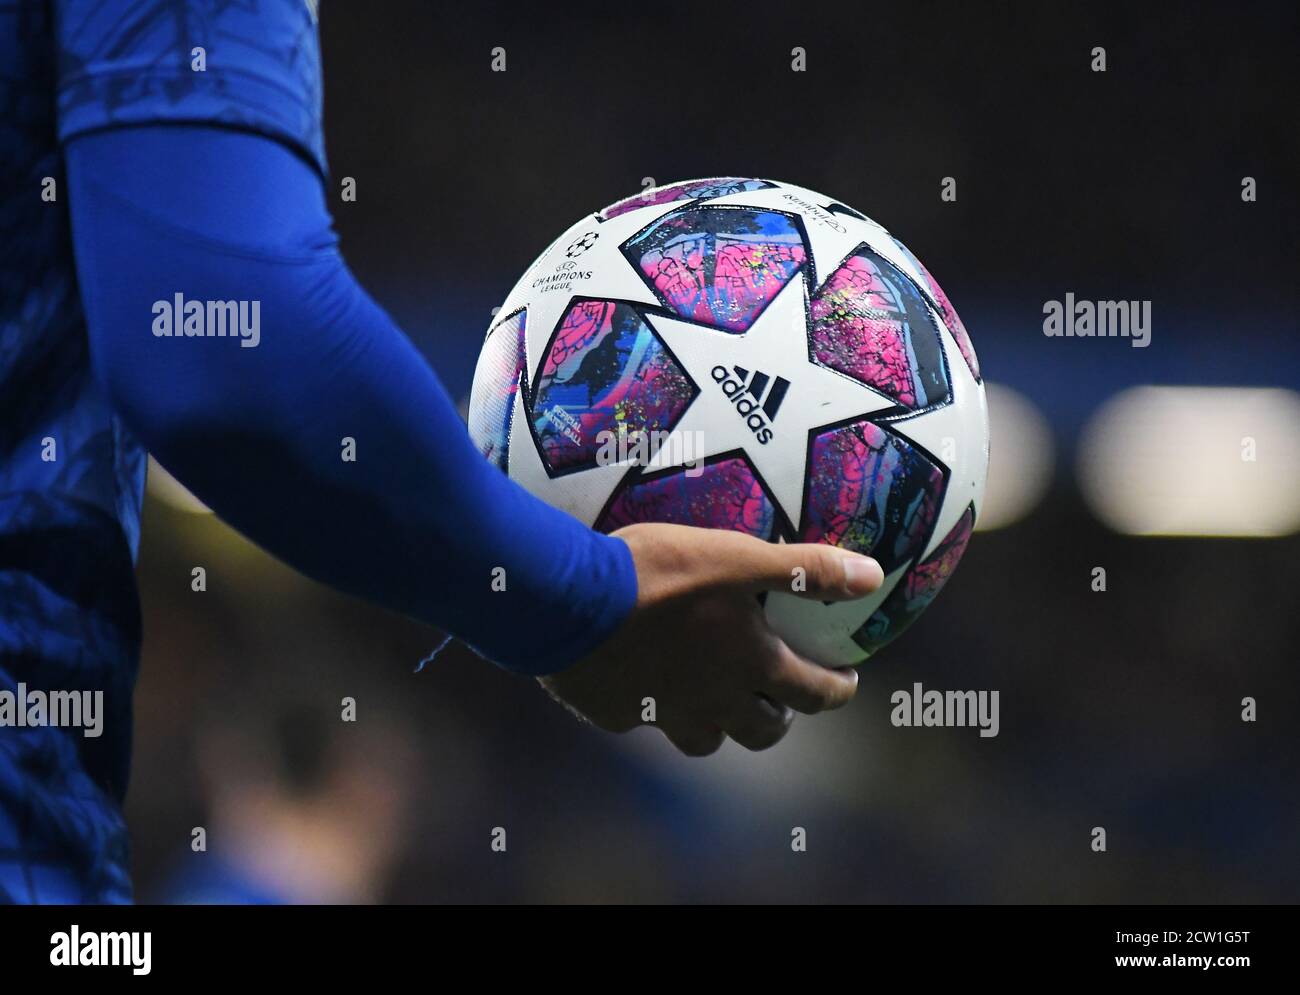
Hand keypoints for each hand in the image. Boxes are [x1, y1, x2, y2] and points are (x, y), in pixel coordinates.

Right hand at [539, 523, 883, 755]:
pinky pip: (645, 721)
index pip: (814, 696)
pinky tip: (644, 677)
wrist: (566, 600)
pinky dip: (654, 706)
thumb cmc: (659, 574)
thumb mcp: (740, 556)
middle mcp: (713, 703)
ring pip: (705, 740)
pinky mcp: (615, 714)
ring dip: (719, 722)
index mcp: (750, 667)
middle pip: (762, 732)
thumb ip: (806, 568)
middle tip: (778, 691)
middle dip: (779, 716)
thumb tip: (874, 577)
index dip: (836, 690)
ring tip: (714, 694)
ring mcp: (661, 716)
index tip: (844, 681)